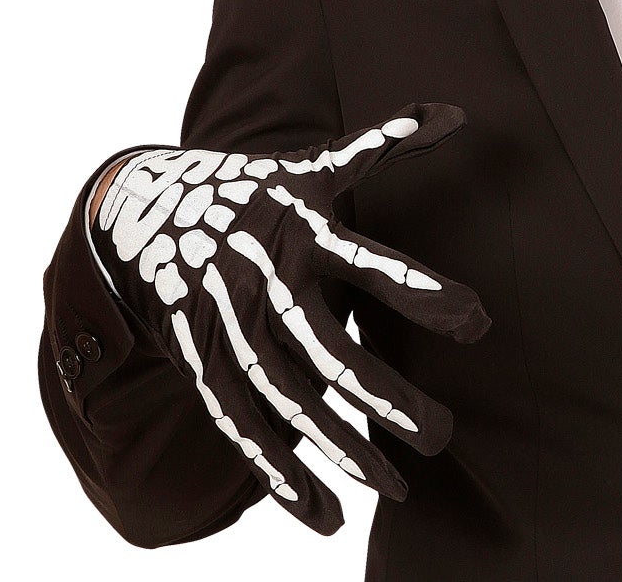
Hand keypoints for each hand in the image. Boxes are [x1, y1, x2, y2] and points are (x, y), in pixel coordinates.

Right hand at [91, 101, 489, 533]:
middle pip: (326, 347)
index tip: (478, 321)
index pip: (370, 261)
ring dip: (336, 446)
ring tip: (394, 486)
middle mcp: (262, 279)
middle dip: (383, 394)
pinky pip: (239, 424)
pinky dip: (277, 471)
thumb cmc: (254, 187)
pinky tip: (322, 512)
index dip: (422, 292)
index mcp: (300, 225)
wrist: (142, 206)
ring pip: (285, 397)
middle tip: (443, 434)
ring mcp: (225, 326)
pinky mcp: (200, 362)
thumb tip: (458, 110)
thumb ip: (386, 142)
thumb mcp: (315, 160)